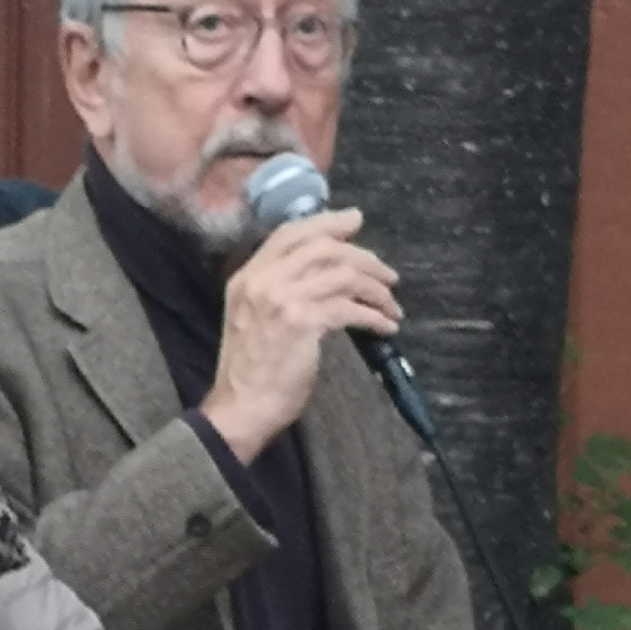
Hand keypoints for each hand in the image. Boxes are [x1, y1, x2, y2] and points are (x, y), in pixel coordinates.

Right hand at [201, 209, 401, 463]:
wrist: (240, 408)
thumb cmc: (249, 372)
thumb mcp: (252, 317)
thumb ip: (276, 290)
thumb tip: (321, 273)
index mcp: (247, 277)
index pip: (290, 233)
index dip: (326, 222)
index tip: (355, 221)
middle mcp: (263, 281)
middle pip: (324, 248)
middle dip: (364, 258)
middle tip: (388, 274)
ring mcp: (282, 299)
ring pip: (343, 275)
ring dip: (376, 289)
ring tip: (391, 306)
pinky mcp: (303, 323)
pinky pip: (349, 307)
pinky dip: (373, 316)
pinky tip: (384, 327)